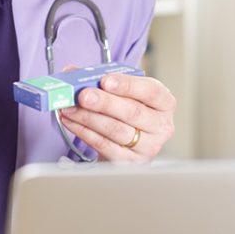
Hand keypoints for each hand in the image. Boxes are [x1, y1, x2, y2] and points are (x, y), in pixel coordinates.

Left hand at [58, 73, 175, 162]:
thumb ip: (100, 79)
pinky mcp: (131, 162)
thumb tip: (72, 71)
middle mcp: (161, 126)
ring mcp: (148, 146)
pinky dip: (85, 133)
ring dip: (88, 118)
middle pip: (132, 112)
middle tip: (83, 96)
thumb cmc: (128, 112)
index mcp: (165, 102)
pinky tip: (72, 122)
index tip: (105, 80)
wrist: (130, 144)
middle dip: (104, 102)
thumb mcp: (123, 92)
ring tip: (70, 108)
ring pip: (116, 130)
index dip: (127, 85)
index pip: (150, 91)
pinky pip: (105, 146)